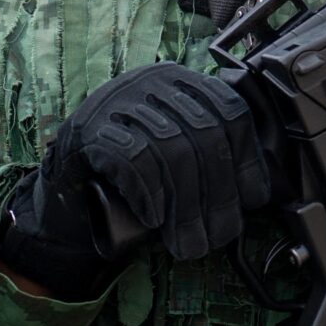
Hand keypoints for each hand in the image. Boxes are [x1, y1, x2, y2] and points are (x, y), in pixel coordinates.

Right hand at [0, 61, 280, 299]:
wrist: (66, 188)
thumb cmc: (132, 180)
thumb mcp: (179, 161)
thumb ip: (212, 160)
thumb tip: (259, 191)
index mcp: (179, 82)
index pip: (229, 112)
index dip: (247, 159)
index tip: (252, 200)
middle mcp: (150, 82)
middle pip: (202, 135)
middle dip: (217, 194)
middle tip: (218, 236)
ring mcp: (117, 101)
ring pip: (171, 149)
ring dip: (186, 206)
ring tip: (187, 243)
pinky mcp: (89, 129)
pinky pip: (133, 158)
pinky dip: (149, 193)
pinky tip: (154, 218)